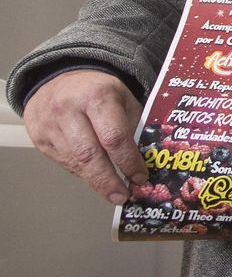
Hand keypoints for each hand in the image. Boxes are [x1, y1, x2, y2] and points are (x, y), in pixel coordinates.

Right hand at [24, 70, 146, 203]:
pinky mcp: (40, 138)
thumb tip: (145, 157)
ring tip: (112, 192)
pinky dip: (82, 172)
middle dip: (107, 180)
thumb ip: (133, 123)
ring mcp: (50, 126)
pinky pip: (63, 162)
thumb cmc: (96, 90)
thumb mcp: (122, 97)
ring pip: (74, 162)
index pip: (113, 136)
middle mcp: (69, 111)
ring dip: (95, 181)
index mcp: (96, 96)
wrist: (57, 80)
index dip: (128, 160)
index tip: (140, 176)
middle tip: (122, 196)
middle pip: (89, 154)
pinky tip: (94, 176)